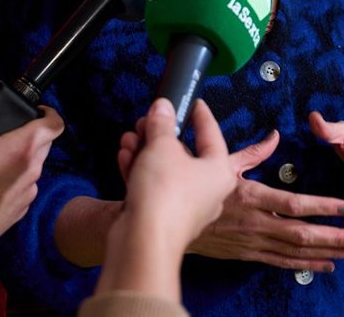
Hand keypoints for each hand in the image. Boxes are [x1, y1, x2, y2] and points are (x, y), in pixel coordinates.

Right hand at [0, 102, 63, 250]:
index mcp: (22, 148)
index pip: (55, 123)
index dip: (49, 112)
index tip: (35, 111)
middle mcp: (33, 169)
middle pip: (44, 143)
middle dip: (30, 133)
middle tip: (2, 134)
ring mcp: (29, 192)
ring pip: (33, 165)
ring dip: (19, 158)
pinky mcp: (22, 209)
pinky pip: (24, 185)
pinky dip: (13, 179)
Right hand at [117, 99, 236, 244]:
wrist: (144, 242)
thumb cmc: (165, 193)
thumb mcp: (162, 146)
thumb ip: (162, 123)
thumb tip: (163, 108)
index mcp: (218, 171)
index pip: (212, 133)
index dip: (199, 114)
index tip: (191, 100)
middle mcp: (207, 190)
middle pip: (185, 152)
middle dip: (161, 134)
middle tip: (146, 120)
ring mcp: (185, 206)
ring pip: (166, 169)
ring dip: (146, 150)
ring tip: (130, 137)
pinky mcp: (164, 217)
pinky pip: (154, 187)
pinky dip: (140, 171)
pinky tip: (125, 157)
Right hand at [186, 126, 343, 272]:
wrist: (164, 222)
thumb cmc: (192, 187)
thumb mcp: (220, 162)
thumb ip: (252, 151)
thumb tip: (275, 135)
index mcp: (250, 196)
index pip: (292, 204)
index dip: (320, 206)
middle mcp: (255, 223)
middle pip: (302, 234)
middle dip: (336, 237)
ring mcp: (252, 242)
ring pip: (297, 251)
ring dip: (328, 252)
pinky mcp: (247, 254)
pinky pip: (282, 263)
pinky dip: (306, 265)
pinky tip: (328, 265)